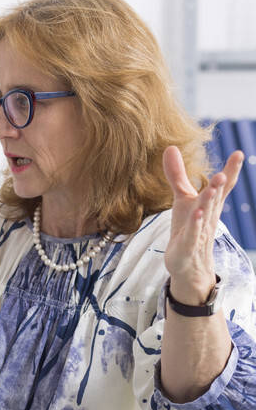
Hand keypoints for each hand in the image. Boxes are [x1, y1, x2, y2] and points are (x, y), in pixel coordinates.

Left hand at [162, 145, 242, 303]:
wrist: (188, 263)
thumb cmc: (188, 227)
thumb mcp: (182, 199)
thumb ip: (177, 175)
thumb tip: (170, 147)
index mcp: (210, 204)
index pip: (222, 187)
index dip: (230, 171)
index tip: (238, 152)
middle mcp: (208, 215)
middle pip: (215, 198)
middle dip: (219, 185)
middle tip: (223, 172)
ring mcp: (198, 230)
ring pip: (205, 214)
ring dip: (209, 200)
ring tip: (213, 186)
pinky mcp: (186, 244)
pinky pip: (192, 233)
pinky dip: (194, 224)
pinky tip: (196, 213)